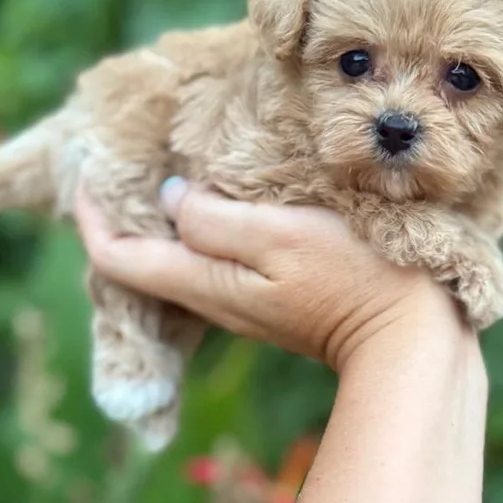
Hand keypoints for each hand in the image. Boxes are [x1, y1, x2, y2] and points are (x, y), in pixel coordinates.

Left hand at [73, 177, 467, 372]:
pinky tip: (228, 200)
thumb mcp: (279, 235)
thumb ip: (215, 217)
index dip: (91, 216)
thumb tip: (171, 196)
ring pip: (182, 262)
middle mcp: (216, 300)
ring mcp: (248, 305)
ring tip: (171, 172)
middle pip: (144, 262)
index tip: (87, 170)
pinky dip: (207, 229)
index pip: (118, 257)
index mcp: (206, 282)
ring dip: (167, 220)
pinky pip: (220, 263)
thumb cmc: (355, 276)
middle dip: (125, 215)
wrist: (415, 339)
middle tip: (122, 163)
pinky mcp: (278, 302)